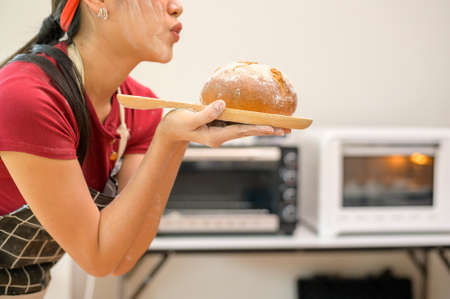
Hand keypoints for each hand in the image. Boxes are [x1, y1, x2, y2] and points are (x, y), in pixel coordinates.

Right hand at [156, 100, 289, 146]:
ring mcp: (222, 132)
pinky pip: (239, 124)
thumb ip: (206, 113)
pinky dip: (252, 122)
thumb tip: (223, 104)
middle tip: (287, 130)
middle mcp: (222, 137)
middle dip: (267, 131)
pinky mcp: (221, 126)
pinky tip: (261, 119)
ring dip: (263, 127)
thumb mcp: (189, 119)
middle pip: (248, 133)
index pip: (240, 132)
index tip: (271, 128)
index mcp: (215, 137)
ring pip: (246, 129)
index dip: (256, 129)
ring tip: (281, 127)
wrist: (171, 130)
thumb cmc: (178, 124)